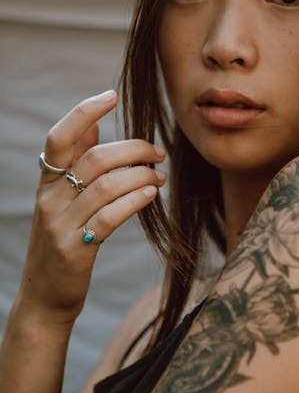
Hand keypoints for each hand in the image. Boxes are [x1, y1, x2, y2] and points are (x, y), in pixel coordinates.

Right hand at [17, 91, 165, 325]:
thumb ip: (76, 162)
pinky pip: (110, 217)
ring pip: (106, 186)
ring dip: (140, 175)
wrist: (44, 297)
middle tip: (158, 152)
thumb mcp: (62, 200)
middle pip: (94, 159)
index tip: (111, 95)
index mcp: (47, 183)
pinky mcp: (76, 250)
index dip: (84, 112)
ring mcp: (61, 225)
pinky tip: (151, 195)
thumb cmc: (63, 241)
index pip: (60, 137)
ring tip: (160, 177)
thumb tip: (93, 123)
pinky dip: (134, 201)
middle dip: (133, 149)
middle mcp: (50, 199)